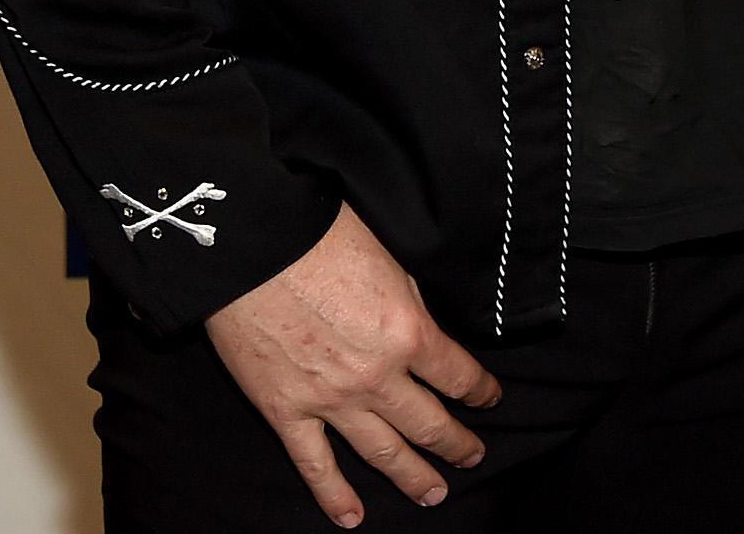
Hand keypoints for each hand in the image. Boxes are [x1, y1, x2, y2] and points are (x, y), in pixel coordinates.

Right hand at [204, 203, 499, 527]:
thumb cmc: (321, 237)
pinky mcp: (287, 412)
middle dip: (456, 444)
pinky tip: (353, 516)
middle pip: (429, 423)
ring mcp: (331, 401)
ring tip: (434, 493)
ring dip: (413, 477)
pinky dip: (334, 495)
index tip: (489, 399)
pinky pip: (316, 465)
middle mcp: (377, 377)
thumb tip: (422, 329)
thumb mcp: (390, 261)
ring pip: (383, 453)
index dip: (480, 391)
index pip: (459, 375)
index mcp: (409, 333)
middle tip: (472, 456)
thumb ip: (410, 305)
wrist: (254, 247)